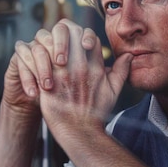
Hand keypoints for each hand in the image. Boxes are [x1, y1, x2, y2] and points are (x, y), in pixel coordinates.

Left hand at [25, 19, 131, 138]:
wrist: (79, 133)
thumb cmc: (95, 114)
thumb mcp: (113, 92)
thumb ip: (121, 71)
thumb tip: (128, 56)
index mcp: (95, 69)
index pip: (89, 38)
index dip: (84, 35)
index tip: (80, 42)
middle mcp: (80, 68)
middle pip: (72, 35)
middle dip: (67, 33)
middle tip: (63, 38)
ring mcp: (63, 75)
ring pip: (54, 43)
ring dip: (51, 41)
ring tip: (50, 45)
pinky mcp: (48, 82)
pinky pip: (40, 58)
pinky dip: (38, 53)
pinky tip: (39, 55)